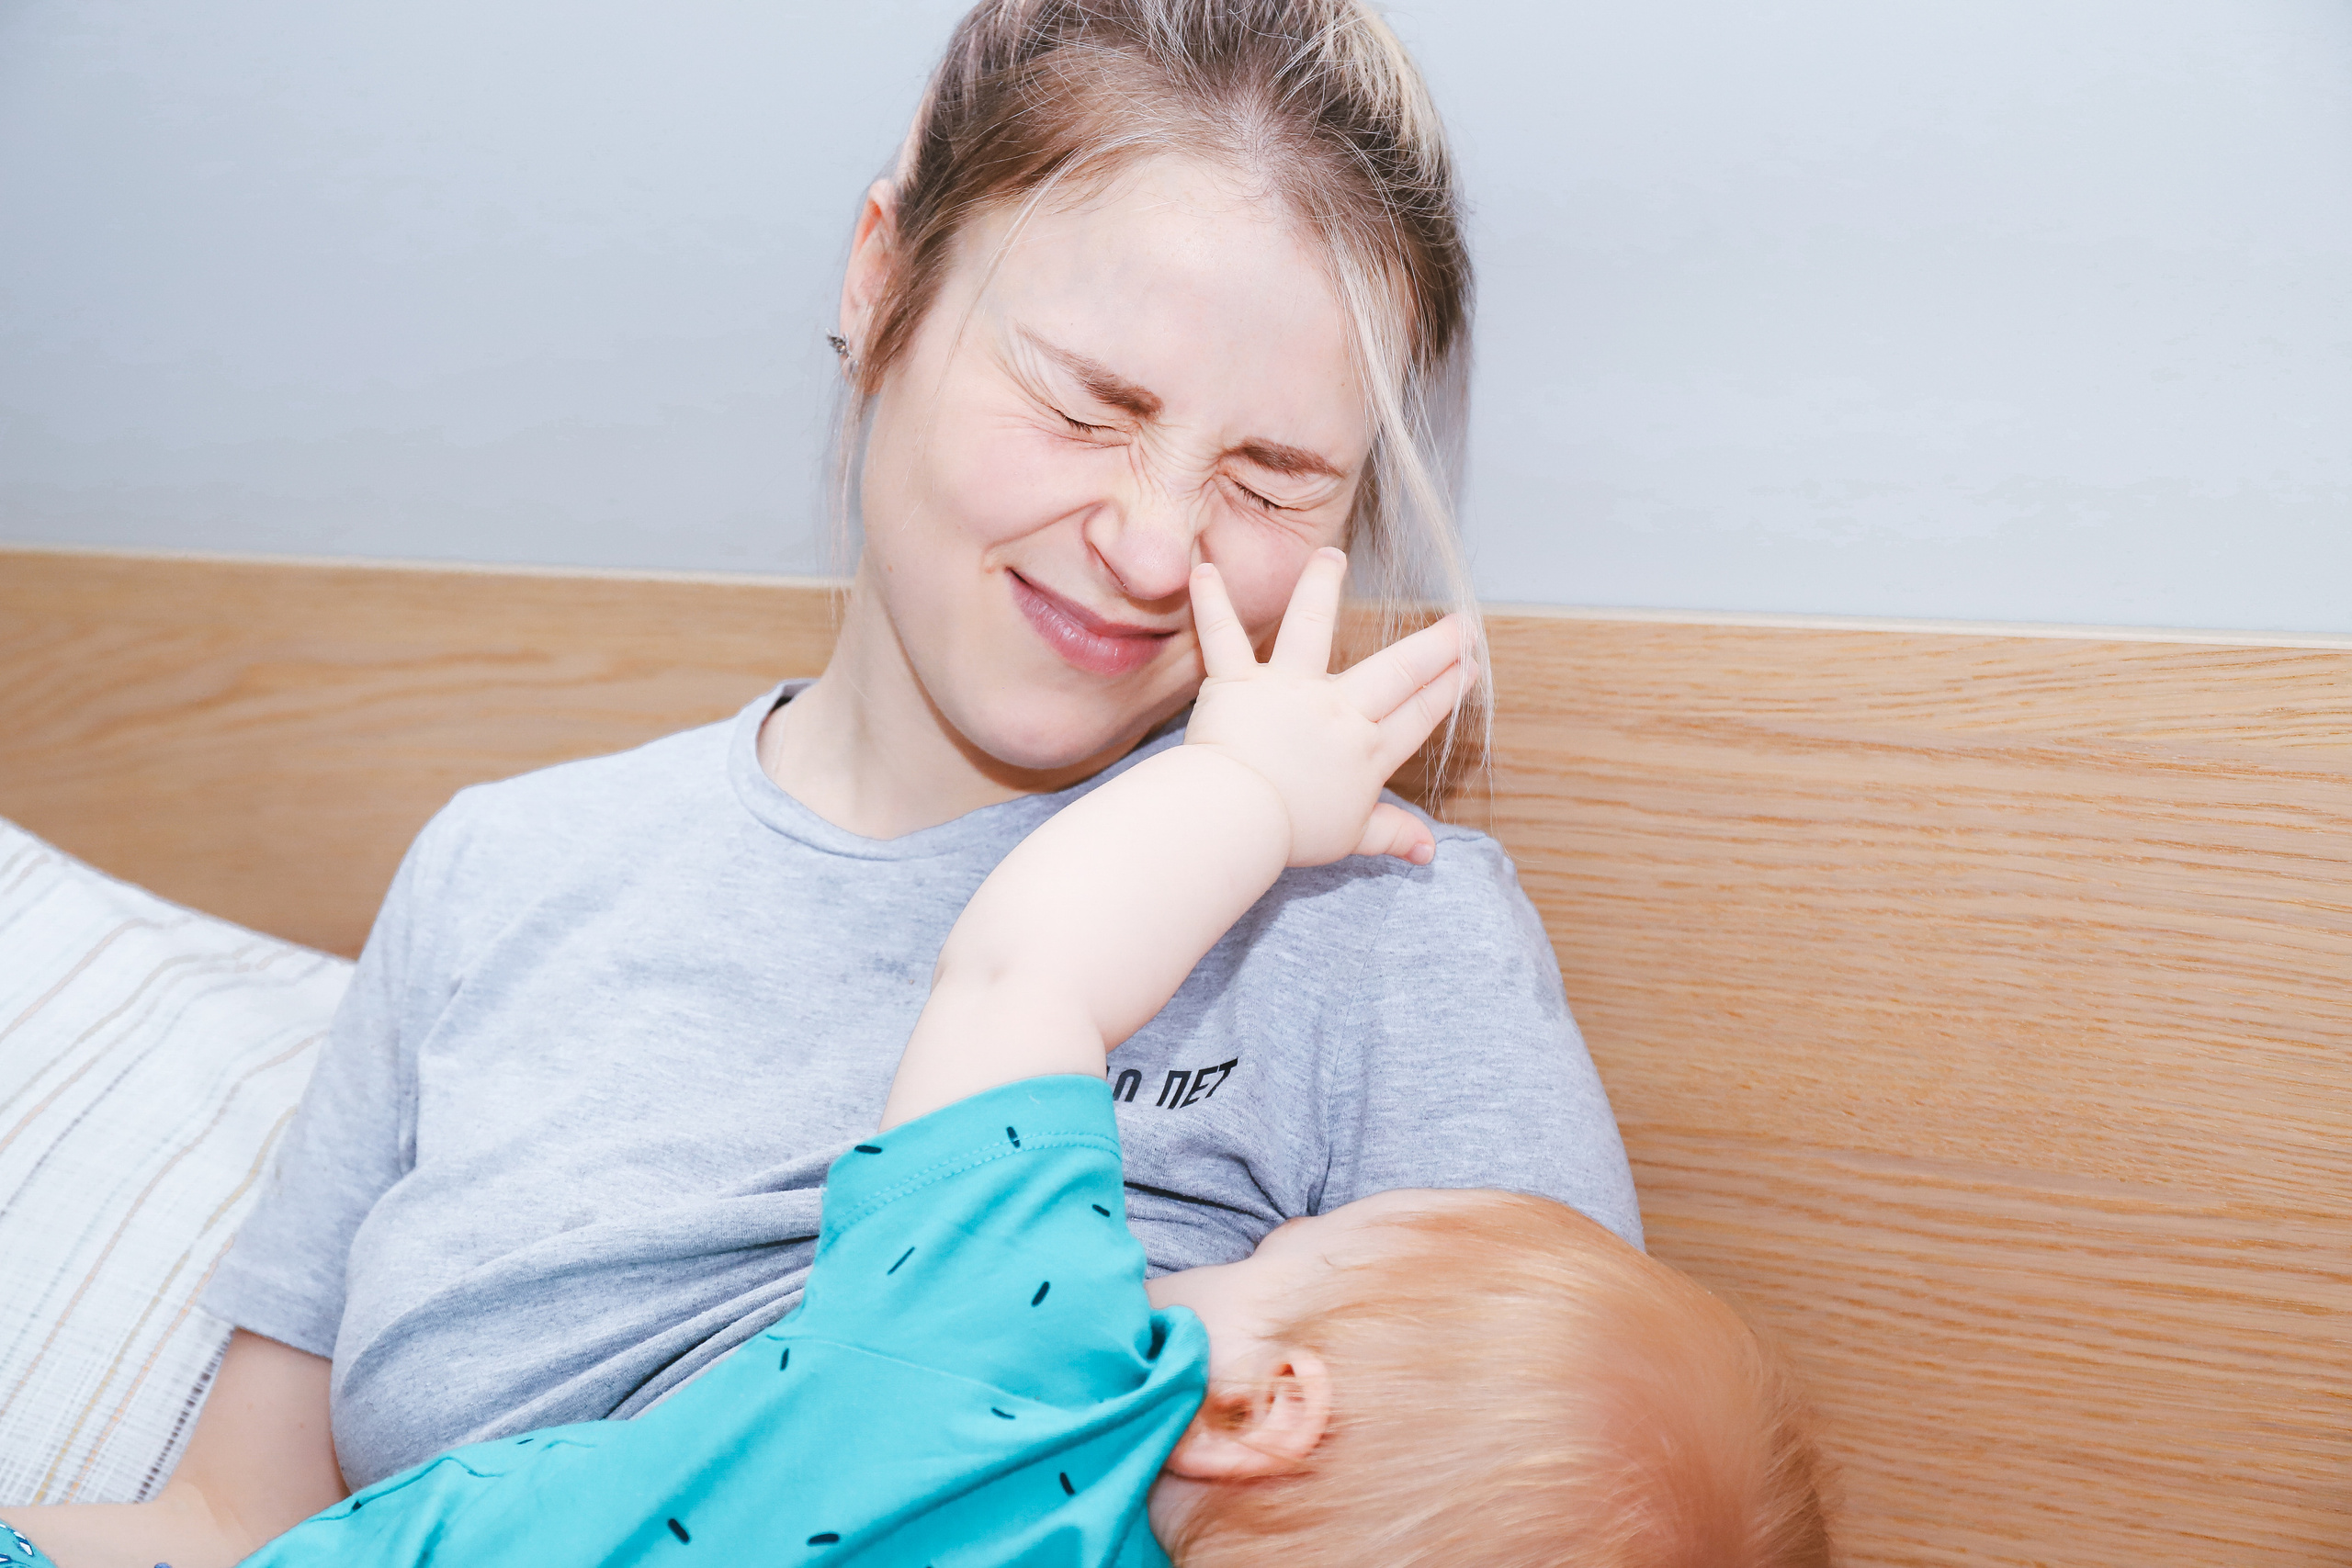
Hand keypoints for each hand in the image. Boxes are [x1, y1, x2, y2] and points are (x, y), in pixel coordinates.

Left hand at [1185, 548, 1474, 867]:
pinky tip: (1202, 570)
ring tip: (1332, 556)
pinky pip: (1223, 636)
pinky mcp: (1238, 682)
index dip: (1447, 691)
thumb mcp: (1351, 838)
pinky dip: (1211, 603)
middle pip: (1396, 672)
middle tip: (1461, 623)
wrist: (1237, 820)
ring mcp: (1288, 690)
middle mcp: (1336, 711)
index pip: (1417, 716)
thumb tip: (1430, 852)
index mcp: (1365, 752)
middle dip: (1435, 646)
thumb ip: (1391, 835)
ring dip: (1322, 586)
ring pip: (1312, 626)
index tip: (1470, 667)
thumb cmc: (1290, 833)